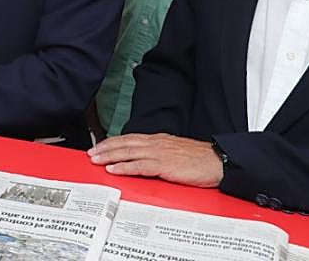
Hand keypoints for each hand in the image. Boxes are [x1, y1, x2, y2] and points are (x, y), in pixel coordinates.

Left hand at [88, 133, 222, 186]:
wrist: (218, 161)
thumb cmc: (200, 158)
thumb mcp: (175, 151)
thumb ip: (159, 152)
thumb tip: (146, 157)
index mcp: (158, 140)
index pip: (130, 138)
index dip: (113, 142)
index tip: (100, 146)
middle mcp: (156, 144)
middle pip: (125, 143)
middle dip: (106, 148)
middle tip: (91, 153)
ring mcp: (159, 154)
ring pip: (128, 153)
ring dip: (110, 156)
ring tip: (96, 160)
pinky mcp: (164, 165)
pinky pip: (139, 166)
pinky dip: (124, 167)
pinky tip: (114, 170)